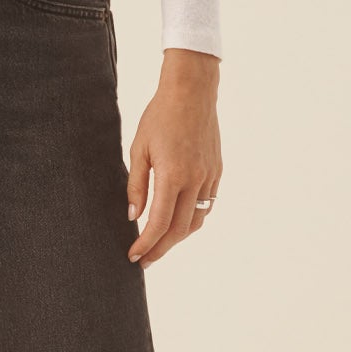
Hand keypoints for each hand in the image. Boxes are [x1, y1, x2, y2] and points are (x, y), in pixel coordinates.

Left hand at [127, 50, 220, 266]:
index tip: (134, 256)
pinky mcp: (216, 171)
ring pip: (197, 221)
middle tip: (145, 259)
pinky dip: (193, 219)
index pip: (159, 223)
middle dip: (161, 249)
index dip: (146, 244)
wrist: (192, 92)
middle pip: (180, 230)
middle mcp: (195, 180)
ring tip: (160, 244)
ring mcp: (209, 176)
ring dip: (178, 238)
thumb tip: (134, 216)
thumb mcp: (139, 149)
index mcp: (173, 175)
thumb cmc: (160, 116)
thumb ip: (136, 185)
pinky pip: (207, 205)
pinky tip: (179, 222)